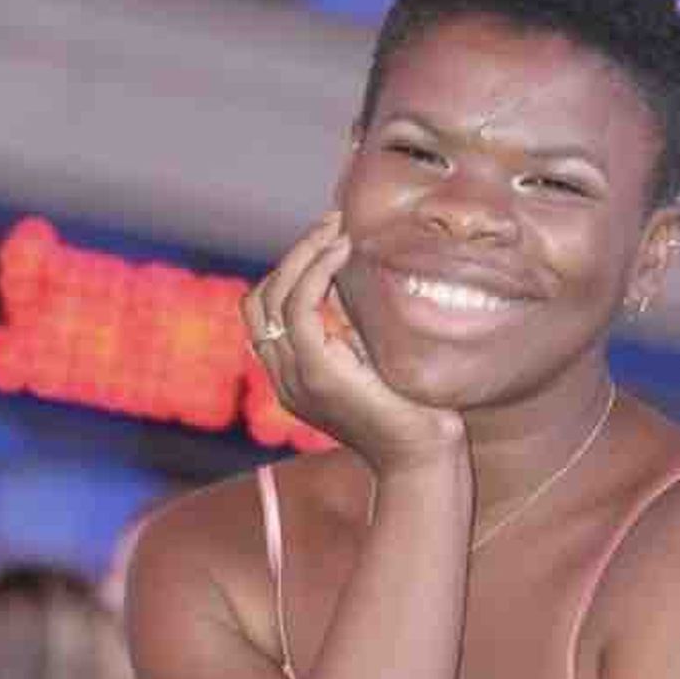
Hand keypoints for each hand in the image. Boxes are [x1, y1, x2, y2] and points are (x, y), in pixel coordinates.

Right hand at [242, 212, 465, 472]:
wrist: (421, 457)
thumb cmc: (410, 411)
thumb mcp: (372, 359)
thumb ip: (351, 329)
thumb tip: (354, 281)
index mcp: (291, 374)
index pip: (264, 311)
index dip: (288, 269)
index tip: (328, 237)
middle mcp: (282, 377)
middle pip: (258, 299)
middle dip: (293, 254)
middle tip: (333, 222)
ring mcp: (294, 377)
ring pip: (272, 297)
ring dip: (303, 253)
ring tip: (338, 229)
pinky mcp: (318, 373)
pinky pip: (298, 308)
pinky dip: (316, 271)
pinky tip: (343, 251)